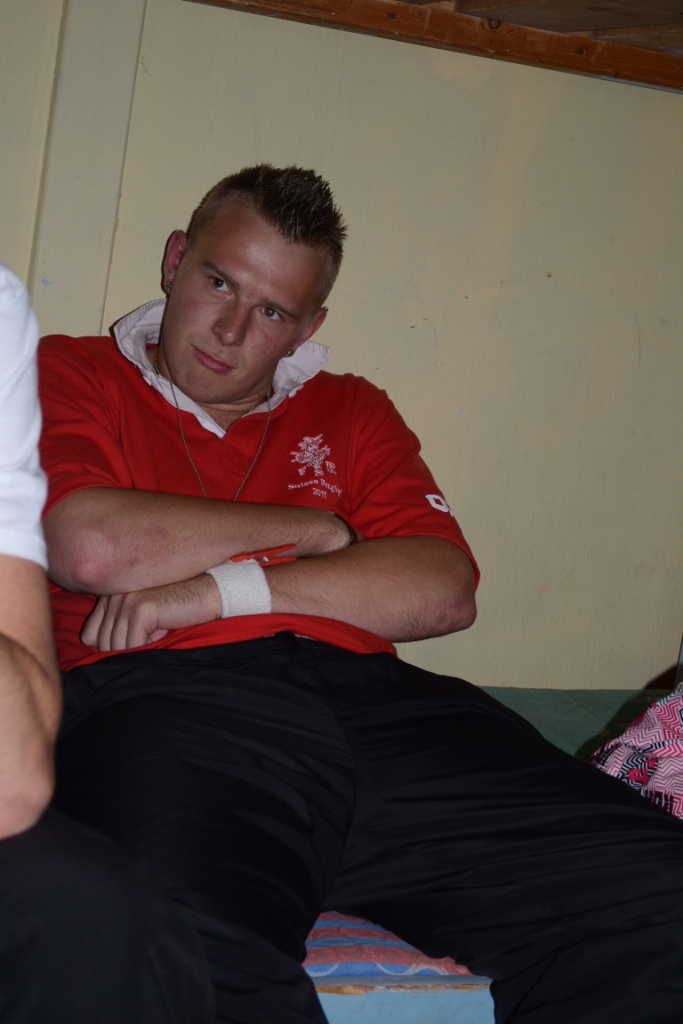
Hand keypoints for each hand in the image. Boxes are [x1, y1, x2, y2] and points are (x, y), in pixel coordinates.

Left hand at [81, 574, 220, 651]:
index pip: (90, 635)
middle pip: (104, 644)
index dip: (113, 645)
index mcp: (108, 594)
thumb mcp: (139, 614)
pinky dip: (150, 646)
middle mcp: (112, 594)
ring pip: (117, 647)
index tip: (137, 636)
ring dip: (141, 647)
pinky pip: (133, 645)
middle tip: (152, 631)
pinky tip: (164, 628)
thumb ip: (113, 623)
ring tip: (159, 628)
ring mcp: (125, 600)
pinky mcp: (141, 608)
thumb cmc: (174, 608)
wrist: (205, 595)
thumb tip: (89, 641)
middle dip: (129, 647)